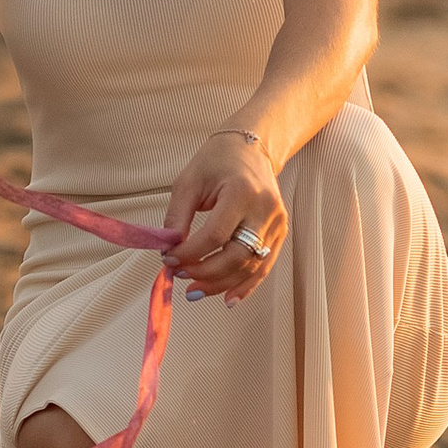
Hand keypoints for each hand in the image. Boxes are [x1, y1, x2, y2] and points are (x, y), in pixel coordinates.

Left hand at [163, 131, 287, 302]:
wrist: (252, 150)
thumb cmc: (217, 162)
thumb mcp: (188, 182)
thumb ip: (177, 217)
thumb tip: (168, 250)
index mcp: (242, 192)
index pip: (215, 234)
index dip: (190, 253)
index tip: (169, 259)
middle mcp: (265, 209)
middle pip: (236, 254)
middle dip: (205, 272)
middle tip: (180, 276)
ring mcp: (277, 223)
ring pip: (251, 266)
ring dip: (221, 284)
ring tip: (195, 292)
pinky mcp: (280, 233)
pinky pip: (263, 266)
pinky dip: (245, 285)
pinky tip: (227, 298)